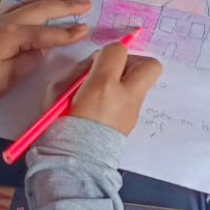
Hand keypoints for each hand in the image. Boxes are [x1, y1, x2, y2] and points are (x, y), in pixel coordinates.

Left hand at [0, 0, 91, 104]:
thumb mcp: (9, 77)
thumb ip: (30, 61)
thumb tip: (43, 50)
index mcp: (13, 35)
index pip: (47, 33)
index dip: (67, 33)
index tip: (86, 29)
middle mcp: (7, 22)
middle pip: (41, 10)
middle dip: (65, 6)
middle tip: (86, 2)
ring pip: (30, 4)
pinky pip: (19, 6)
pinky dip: (34, 2)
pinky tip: (39, 2)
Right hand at [47, 43, 161, 135]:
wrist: (73, 159)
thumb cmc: (60, 123)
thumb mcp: (58, 90)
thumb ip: (78, 72)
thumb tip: (92, 66)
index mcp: (103, 85)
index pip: (118, 51)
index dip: (108, 52)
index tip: (97, 62)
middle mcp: (125, 96)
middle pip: (150, 65)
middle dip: (134, 62)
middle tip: (115, 70)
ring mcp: (132, 110)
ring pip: (143, 82)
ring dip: (127, 80)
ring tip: (107, 91)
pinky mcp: (133, 121)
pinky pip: (134, 98)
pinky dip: (123, 96)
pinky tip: (106, 105)